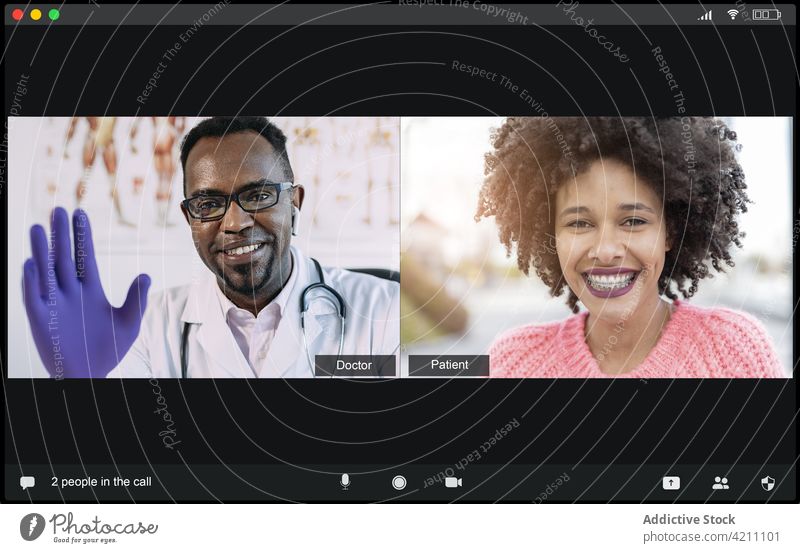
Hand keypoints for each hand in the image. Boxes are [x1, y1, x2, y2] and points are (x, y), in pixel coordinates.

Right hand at [22, 208, 150, 377]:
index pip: (85, 257)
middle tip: (58, 209)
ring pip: (46, 272)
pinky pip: (33, 297)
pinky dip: (32, 281)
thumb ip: (137, 299)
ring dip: (41, 251)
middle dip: (61, 235)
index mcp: (91, 291)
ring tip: (37, 228)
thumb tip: (146, 275)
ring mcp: (54, 304)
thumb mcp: (129, 322)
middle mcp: (70, 293)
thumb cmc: (110, 349)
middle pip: (64, 258)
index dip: (82, 236)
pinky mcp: (40, 319)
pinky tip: (31, 264)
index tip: (80, 214)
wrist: (91, 375)